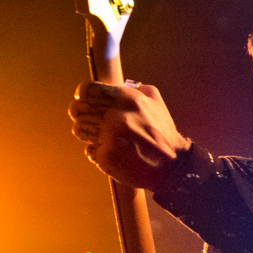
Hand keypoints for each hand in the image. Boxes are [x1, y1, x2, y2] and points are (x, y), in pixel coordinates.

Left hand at [68, 81, 190, 190]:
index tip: (86, 100)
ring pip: (80, 129)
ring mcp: (110, 137)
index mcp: (129, 100)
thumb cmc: (165, 136)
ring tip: (107, 138)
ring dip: (89, 133)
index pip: (88, 90)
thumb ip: (139, 90)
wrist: (173, 167)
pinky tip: (114, 153)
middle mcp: (118, 116)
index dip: (85, 95)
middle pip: (79, 109)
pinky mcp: (106, 157)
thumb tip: (124, 85)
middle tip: (93, 120)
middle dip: (83, 114)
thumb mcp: (158, 104)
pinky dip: (99, 152)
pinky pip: (89, 150)